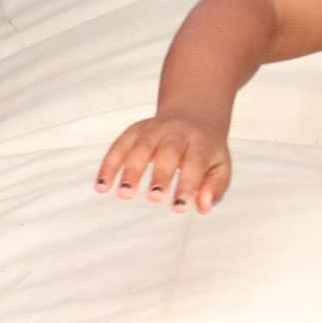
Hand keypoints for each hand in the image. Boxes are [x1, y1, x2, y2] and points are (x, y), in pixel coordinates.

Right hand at [95, 111, 232, 213]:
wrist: (193, 115)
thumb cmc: (207, 152)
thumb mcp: (220, 167)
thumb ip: (214, 188)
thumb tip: (202, 207)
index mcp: (202, 142)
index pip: (196, 162)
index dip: (188, 184)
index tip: (179, 207)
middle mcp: (177, 133)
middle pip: (168, 151)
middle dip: (160, 174)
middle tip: (154, 198)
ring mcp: (154, 130)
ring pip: (141, 147)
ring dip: (131, 170)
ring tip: (125, 194)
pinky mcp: (135, 131)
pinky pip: (119, 146)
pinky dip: (109, 166)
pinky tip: (101, 187)